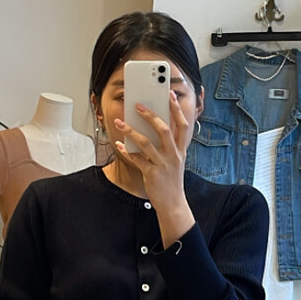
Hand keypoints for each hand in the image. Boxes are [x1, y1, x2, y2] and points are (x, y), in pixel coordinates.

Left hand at [114, 93, 195, 243]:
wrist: (173, 204)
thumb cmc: (172, 180)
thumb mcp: (176, 161)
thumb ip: (169, 145)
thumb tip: (155, 127)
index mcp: (180, 150)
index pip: (182, 125)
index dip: (177, 109)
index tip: (171, 95)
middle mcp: (173, 155)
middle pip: (164, 130)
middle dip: (151, 116)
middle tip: (138, 105)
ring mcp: (163, 164)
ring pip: (146, 143)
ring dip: (131, 131)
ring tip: (120, 123)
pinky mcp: (151, 174)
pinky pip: (136, 159)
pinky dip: (126, 151)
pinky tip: (118, 144)